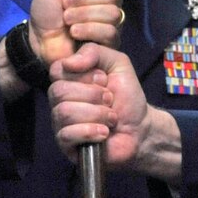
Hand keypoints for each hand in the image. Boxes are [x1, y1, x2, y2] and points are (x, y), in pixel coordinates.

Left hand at [30, 0, 124, 64]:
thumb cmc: (48, 8)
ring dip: (82, 15)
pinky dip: (87, 30)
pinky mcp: (109, 43)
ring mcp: (112, 23)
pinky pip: (110, 32)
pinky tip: (74, 32)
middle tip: (65, 5)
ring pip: (112, 13)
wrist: (39, 37)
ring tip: (67, 20)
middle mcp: (110, 2)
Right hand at [50, 43, 179, 181]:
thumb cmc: (127, 97)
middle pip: (59, 91)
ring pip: (64, 112)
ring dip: (97, 114)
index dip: (83, 74)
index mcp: (68, 80)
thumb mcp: (118, 64)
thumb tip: (68, 62)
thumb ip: (94, 51)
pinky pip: (67, 134)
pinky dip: (91, 132)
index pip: (56, 69)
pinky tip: (104, 133)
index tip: (104, 80)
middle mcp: (59, 101)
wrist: (141, 129)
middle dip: (93, 95)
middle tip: (110, 100)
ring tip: (111, 118)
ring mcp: (60, 123)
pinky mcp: (65, 145)